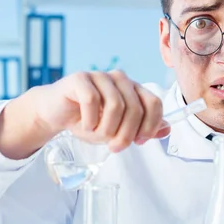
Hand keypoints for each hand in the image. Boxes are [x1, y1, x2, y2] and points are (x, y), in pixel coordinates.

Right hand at [32, 70, 168, 151]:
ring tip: (97, 135)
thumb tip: (167, 129)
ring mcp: (100, 76)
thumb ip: (142, 129)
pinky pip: (92, 100)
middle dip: (126, 134)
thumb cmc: (88, 120)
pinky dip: (90, 120)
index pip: (154, 103)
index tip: (139, 141)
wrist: (56, 113)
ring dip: (107, 129)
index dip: (150, 126)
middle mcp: (119, 79)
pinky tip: (85, 125)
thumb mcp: (117, 130)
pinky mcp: (79, 78)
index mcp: (133, 89)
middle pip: (135, 108)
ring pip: (115, 105)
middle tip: (114, 147)